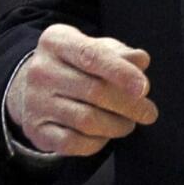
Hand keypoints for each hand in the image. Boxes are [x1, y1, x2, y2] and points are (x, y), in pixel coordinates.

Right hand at [6, 24, 158, 156]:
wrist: (34, 87)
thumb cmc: (77, 64)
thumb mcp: (97, 48)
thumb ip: (120, 53)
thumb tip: (141, 61)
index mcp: (57, 41)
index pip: (91, 56)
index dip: (121, 72)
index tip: (144, 87)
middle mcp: (41, 70)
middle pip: (93, 91)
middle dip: (128, 104)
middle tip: (149, 112)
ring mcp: (34, 102)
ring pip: (86, 120)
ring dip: (116, 125)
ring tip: (130, 123)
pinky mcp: (35, 130)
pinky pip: (72, 143)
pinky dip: (96, 142)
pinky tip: (106, 135)